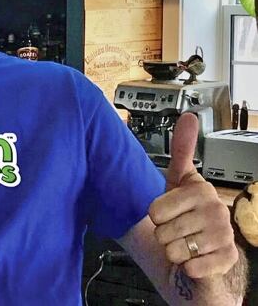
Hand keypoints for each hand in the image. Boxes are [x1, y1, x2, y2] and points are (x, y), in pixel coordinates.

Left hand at [148, 113, 238, 278]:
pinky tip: (196, 261)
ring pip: (174, 250)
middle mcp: (217, 211)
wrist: (201, 250)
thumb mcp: (178, 182)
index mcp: (201, 191)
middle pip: (163, 231)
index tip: (168, 213)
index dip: (156, 216)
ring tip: (186, 245)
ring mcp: (224, 236)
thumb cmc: (186, 216)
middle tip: (177, 232)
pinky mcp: (227, 260)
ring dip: (175, 252)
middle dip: (164, 236)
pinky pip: (191, 266)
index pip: (156, 210)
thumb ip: (182, 151)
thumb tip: (189, 117)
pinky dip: (188, 267)